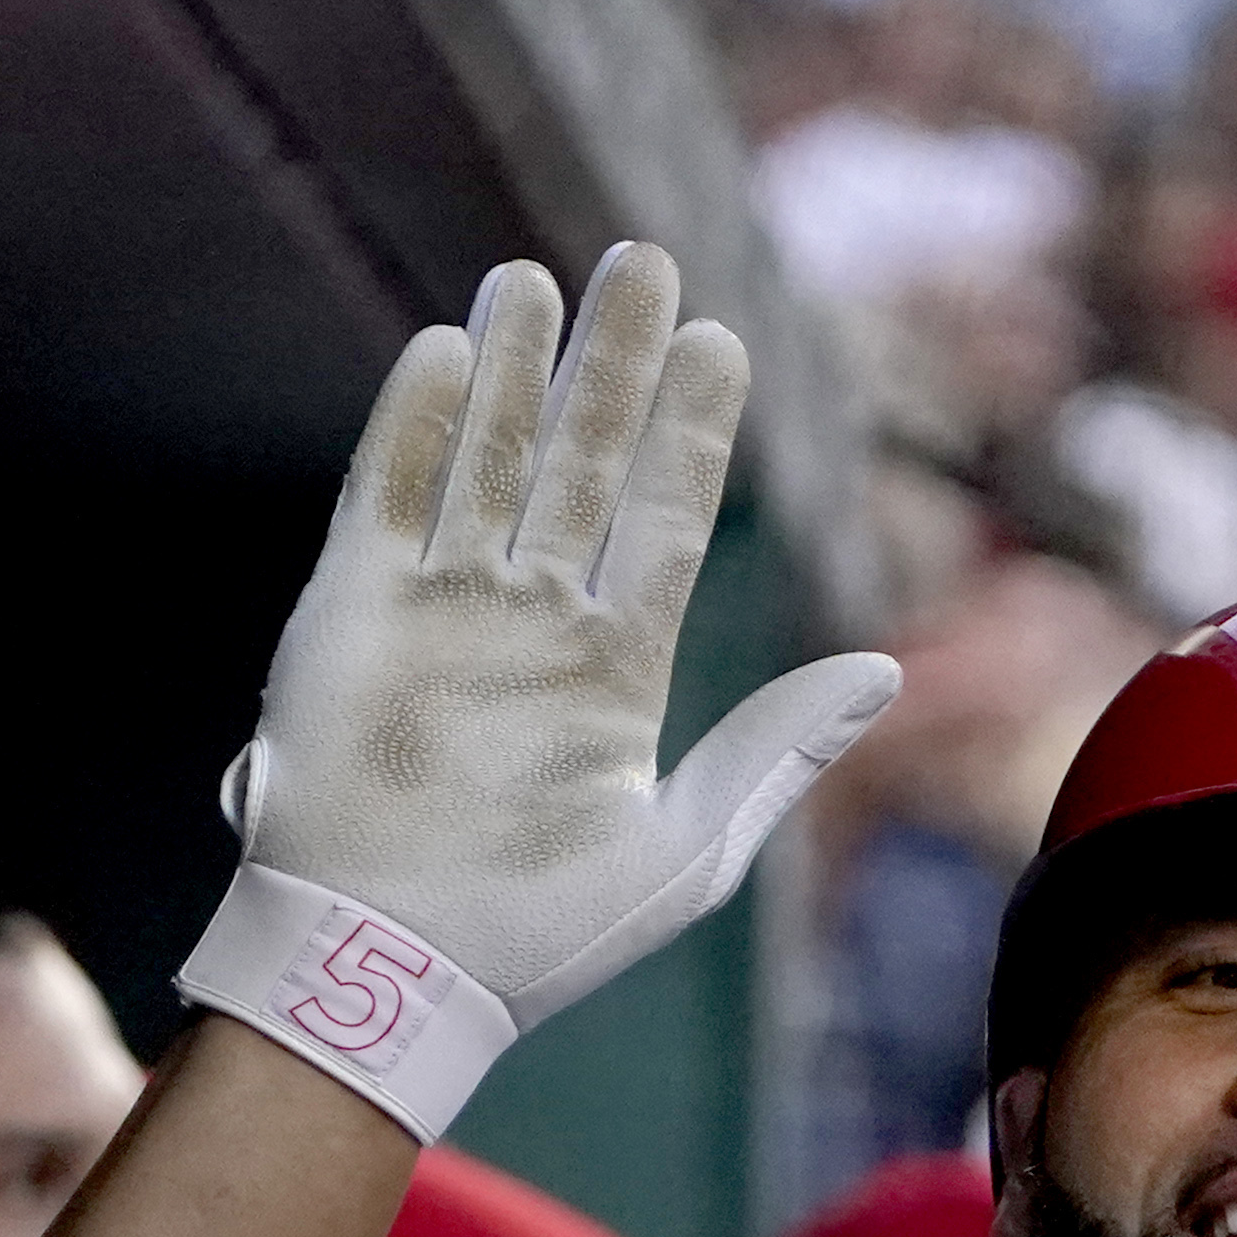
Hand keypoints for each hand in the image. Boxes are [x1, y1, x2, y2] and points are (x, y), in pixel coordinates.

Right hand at [188, 241, 903, 1134]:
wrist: (390, 971)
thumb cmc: (540, 936)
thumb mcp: (685, 852)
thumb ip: (775, 750)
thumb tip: (882, 673)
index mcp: (614, 667)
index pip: (665, 518)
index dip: (690, 430)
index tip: (721, 340)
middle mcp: (532, 621)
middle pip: (582, 461)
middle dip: (612, 365)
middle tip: (643, 264)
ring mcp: (442, 608)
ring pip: (488, 458)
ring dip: (516, 369)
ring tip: (540, 278)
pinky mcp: (353, 610)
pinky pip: (388, 493)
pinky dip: (418, 421)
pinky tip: (453, 347)